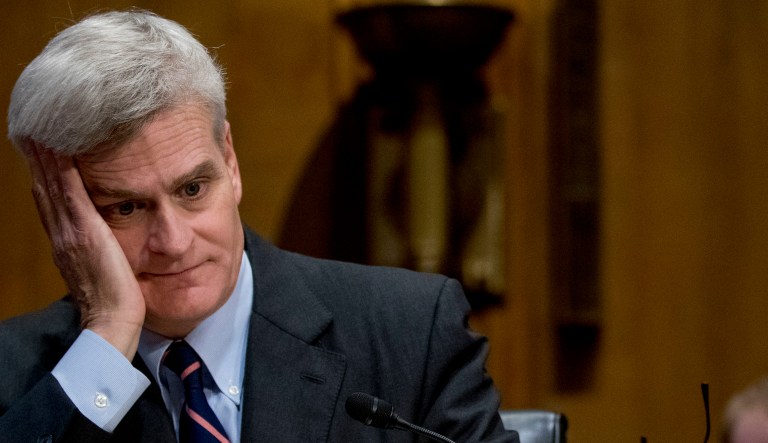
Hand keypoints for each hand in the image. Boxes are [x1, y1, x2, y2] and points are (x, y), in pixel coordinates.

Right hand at [25, 143, 144, 358]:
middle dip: (38, 159)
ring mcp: (69, 232)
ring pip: (52, 186)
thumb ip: (94, 251)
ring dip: (46, 156)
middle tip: (33, 130)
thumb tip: (97, 242)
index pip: (50, 201)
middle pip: (44, 188)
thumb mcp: (99, 269)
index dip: (43, 175)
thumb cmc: (114, 299)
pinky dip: (64, 169)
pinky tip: (62, 148)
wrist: (112, 321)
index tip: (41, 151)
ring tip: (41, 129)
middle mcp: (61, 234)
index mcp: (65, 242)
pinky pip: (71, 193)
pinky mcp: (84, 232)